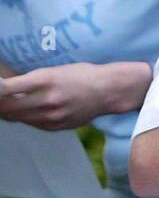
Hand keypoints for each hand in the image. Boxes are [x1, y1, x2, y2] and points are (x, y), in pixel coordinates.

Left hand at [0, 62, 150, 129]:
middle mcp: (46, 100)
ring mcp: (51, 116)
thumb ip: (28, 81)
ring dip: (6, 110)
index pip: (4, 89)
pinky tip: (25, 109)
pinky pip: (30, 123)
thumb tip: (3, 86)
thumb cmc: (82, 75)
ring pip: (15, 117)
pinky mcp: (55, 126)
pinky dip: (23, 116)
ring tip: (6, 103)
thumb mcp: (53, 71)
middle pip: (5, 107)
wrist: (109, 91)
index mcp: (45, 80)